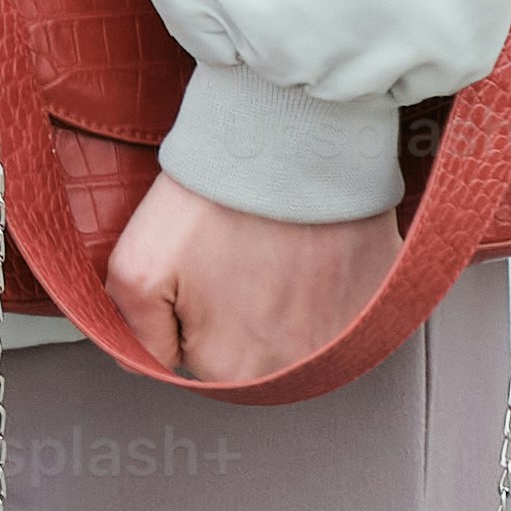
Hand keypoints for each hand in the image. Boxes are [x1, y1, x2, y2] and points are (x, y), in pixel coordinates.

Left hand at [105, 169, 398, 386]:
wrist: (289, 142)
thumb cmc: (218, 198)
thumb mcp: (137, 265)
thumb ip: (134, 329)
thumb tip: (146, 357)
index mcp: (232, 367)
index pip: (198, 360)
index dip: (191, 312)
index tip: (200, 273)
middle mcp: (294, 369)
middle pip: (252, 351)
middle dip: (237, 311)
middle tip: (235, 255)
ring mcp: (344, 337)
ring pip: (298, 331)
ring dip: (284, 299)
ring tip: (272, 249)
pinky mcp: (376, 300)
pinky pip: (346, 306)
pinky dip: (328, 283)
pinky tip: (309, 249)